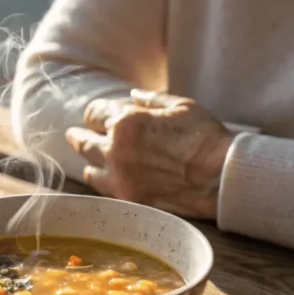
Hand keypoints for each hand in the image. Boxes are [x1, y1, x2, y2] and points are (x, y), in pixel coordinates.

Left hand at [64, 89, 233, 218]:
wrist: (220, 177)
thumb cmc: (205, 137)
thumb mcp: (181, 106)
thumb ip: (151, 100)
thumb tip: (132, 96)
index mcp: (126, 121)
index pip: (93, 113)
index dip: (95, 113)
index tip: (96, 115)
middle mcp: (115, 148)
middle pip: (83, 141)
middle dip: (78, 136)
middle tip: (73, 135)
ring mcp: (119, 175)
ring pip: (89, 167)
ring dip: (89, 160)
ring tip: (88, 158)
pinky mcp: (127, 198)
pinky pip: (103, 188)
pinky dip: (102, 180)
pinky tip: (103, 178)